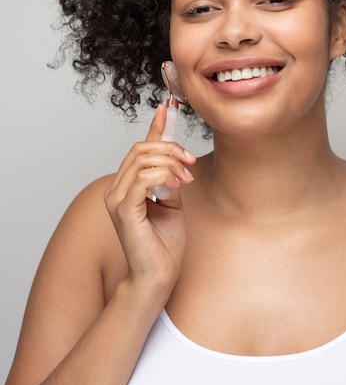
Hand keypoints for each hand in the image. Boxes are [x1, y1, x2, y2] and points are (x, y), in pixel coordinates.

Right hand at [104, 105, 195, 296]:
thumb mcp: (174, 201)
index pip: (139, 148)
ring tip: (187, 180)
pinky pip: (143, 179)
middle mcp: (116, 189)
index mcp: (127, 185)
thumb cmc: (165, 244)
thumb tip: (177, 157)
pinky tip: (178, 187)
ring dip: (171, 163)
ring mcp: (116, 200)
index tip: (167, 107)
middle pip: (141, 149)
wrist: (159, 277)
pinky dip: (164, 176)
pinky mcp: (124, 211)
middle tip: (190, 162)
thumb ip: (170, 178)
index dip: (154, 127)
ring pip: (142, 160)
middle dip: (170, 148)